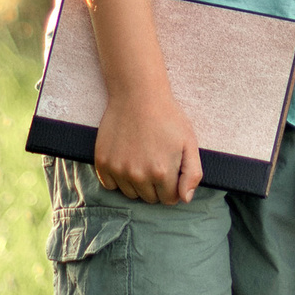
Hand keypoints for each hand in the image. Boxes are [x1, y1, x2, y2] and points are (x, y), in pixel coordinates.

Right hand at [93, 88, 200, 204]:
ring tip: (141, 158)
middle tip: (156, 160)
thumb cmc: (167, 117)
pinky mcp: (102, 163)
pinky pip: (110, 185)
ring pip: (131, 194)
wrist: (137, 95)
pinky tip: (125, 159)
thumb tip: (185, 199)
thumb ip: (192, 174)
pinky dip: (118, 177)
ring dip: (137, 183)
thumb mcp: (189, 142)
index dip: (173, 186)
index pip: (170, 199)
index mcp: (162, 172)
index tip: (170, 169)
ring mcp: (118, 170)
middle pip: (150, 198)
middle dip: (156, 186)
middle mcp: (138, 175)